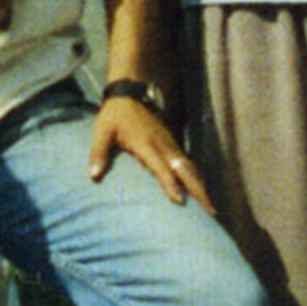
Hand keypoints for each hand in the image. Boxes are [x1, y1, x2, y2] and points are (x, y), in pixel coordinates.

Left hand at [88, 97, 214, 213]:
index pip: (161, 167)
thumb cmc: (115, 115)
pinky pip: (189, 164)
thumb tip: (94, 176)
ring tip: (212, 209)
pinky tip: (202, 193)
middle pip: (185, 169)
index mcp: (146, 144)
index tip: (180, 201)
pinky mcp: (173, 145)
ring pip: (191, 168)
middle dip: (199, 190)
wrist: (130, 93)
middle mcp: (163, 145)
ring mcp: (171, 144)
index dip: (170, 183)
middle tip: (211, 212)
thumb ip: (99, 153)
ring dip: (202, 187)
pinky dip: (197, 179)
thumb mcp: (102, 131)